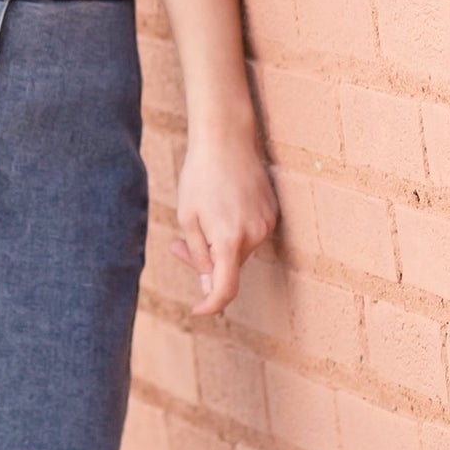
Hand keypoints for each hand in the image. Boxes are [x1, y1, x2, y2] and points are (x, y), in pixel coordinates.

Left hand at [171, 127, 277, 315]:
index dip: (211, 305)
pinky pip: (250, 234)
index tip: (198, 311)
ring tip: (199, 217)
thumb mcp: (187, 218)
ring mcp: (267, 223)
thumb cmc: (200, 176)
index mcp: (230, 240)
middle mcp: (255, 235)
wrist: (226, 138)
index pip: (225, 290)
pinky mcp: (273, 212)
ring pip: (239, 251)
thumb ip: (198, 255)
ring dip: (218, 245)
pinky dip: (233, 231)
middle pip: (229, 267)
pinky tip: (220, 206)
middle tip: (177, 245)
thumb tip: (208, 285)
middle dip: (203, 263)